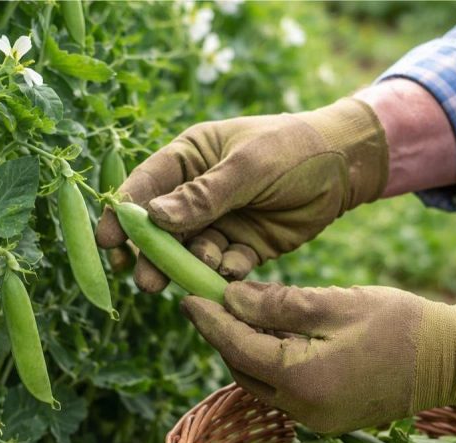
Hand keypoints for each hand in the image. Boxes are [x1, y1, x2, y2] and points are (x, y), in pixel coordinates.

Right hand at [96, 98, 387, 291]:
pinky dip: (225, 272)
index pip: (144, 187)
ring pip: (190, 252)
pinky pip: (224, 266)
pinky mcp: (243, 247)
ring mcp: (220, 222)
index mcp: (190, 158)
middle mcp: (197, 192)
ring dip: (188, 267)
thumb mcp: (249, 166)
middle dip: (152, 254)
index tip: (109, 242)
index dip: (123, 215)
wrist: (346, 167)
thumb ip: (204, 195)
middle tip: (144, 280)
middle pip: (161, 229)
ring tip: (193, 276)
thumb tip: (155, 217)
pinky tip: (234, 267)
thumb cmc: (293, 149)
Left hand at [181, 281, 455, 432]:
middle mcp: (302, 411)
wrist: (453, 360)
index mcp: (303, 380)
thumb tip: (228, 298)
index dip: (208, 319)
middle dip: (223, 335)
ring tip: (240, 314)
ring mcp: (315, 422)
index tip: (187, 294)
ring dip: (244, 351)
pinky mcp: (326, 421)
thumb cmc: (400, 322)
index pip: (237, 346)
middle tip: (212, 299)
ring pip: (258, 383)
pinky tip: (272, 338)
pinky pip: (282, 393)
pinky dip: (269, 365)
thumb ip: (278, 304)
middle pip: (241, 369)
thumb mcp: (336, 303)